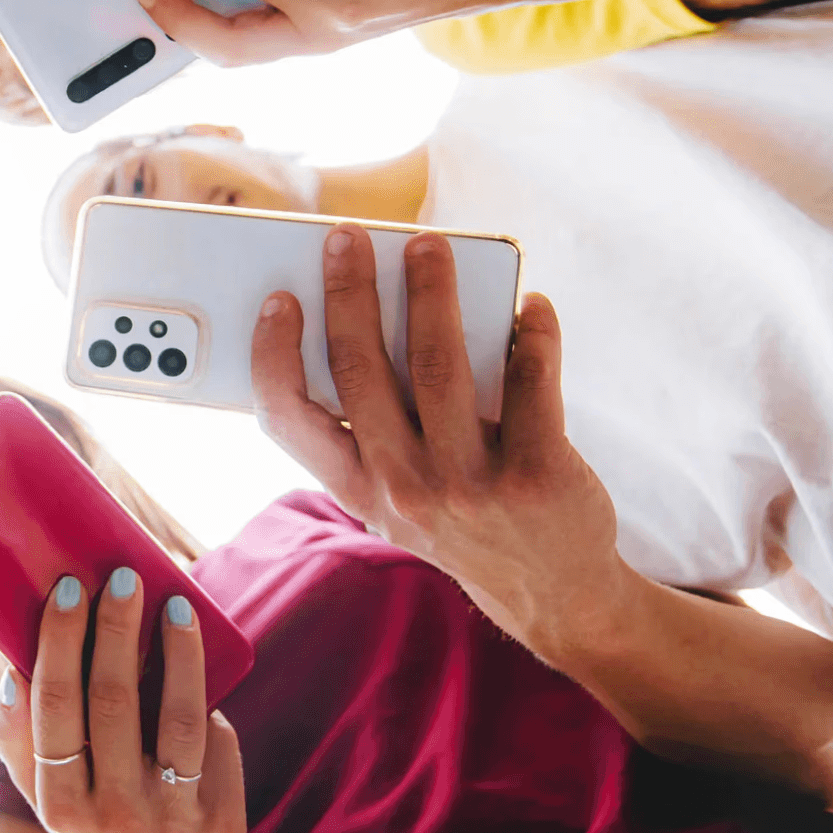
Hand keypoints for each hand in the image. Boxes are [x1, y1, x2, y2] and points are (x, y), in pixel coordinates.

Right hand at [0, 569, 244, 832]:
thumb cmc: (91, 820)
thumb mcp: (42, 795)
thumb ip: (16, 738)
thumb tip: (13, 672)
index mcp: (60, 807)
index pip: (56, 711)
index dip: (62, 645)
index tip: (70, 589)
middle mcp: (115, 819)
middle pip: (115, 705)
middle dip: (118, 631)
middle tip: (123, 578)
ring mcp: (174, 824)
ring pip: (180, 717)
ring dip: (179, 650)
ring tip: (175, 604)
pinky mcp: (223, 825)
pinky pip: (216, 744)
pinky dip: (205, 698)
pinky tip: (197, 663)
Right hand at [249, 225, 623, 645]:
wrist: (557, 595)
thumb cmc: (468, 526)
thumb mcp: (398, 503)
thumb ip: (375, 435)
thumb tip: (366, 325)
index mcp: (362, 490)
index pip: (291, 419)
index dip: (275, 355)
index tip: (279, 300)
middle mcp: (406, 488)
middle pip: (362, 369)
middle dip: (350, 291)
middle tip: (349, 238)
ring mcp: (472, 483)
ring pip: (440, 362)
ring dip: (432, 292)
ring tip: (430, 247)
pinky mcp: (539, 474)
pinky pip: (532, 381)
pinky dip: (533, 334)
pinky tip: (531, 307)